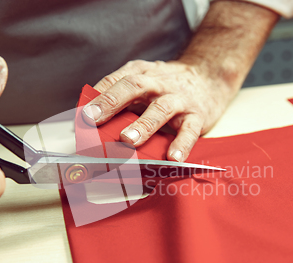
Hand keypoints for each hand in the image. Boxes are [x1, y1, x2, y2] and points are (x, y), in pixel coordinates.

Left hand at [83, 1, 277, 161]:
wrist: (210, 77)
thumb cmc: (168, 86)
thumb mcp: (144, 82)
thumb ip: (121, 98)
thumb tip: (89, 124)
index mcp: (141, 73)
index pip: (115, 81)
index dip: (97, 96)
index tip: (81, 114)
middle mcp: (159, 83)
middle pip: (134, 87)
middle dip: (112, 102)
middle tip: (94, 119)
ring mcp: (179, 99)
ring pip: (161, 109)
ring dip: (143, 125)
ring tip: (128, 140)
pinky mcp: (197, 115)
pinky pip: (189, 130)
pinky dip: (181, 145)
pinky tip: (172, 158)